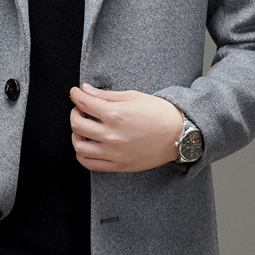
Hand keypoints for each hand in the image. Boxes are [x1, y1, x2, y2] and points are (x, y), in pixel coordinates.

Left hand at [69, 84, 183, 172]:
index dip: (75, 95)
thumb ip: (105, 95)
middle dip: (74, 112)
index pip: (83, 103)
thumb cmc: (159, 113)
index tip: (75, 92)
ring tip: (82, 129)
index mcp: (115, 114)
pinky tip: (86, 146)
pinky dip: (82, 155)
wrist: (179, 134)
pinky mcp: (119, 165)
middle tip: (80, 109)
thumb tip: (85, 90)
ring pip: (79, 147)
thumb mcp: (132, 97)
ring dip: (75, 135)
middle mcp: (111, 135)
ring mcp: (114, 152)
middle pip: (77, 124)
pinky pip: (90, 164)